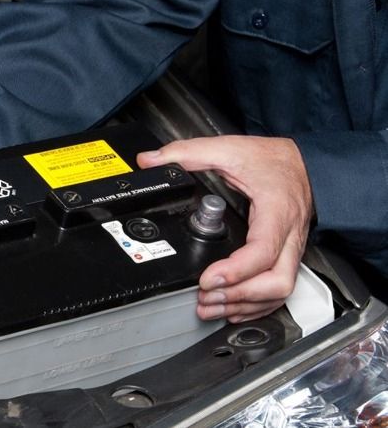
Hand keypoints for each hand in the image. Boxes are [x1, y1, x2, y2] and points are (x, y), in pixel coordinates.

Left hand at [137, 135, 312, 322]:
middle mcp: (289, 236)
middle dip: (239, 297)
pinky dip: (256, 304)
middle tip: (205, 297)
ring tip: (210, 306)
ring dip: (244, 305)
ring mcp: (292, 249)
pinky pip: (280, 290)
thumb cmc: (274, 160)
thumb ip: (188, 153)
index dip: (235, 271)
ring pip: (280, 291)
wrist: (306, 163)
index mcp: (276, 211)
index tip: (207, 278)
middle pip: (277, 282)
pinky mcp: (289, 256)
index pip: (263, 251)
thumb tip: (150, 161)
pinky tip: (233, 307)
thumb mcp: (229, 149)